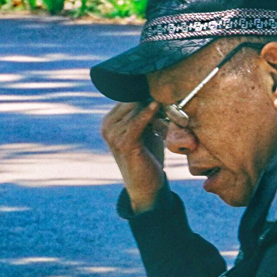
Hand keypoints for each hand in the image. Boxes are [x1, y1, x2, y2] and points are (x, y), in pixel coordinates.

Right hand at [101, 100, 166, 215]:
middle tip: (168, 98)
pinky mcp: (123, 143)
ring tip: (169, 109)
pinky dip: (147, 113)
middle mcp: (107, 126)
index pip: (127, 97)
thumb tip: (156, 92)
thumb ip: (146, 113)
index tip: (162, 90)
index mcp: (109, 121)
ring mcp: (113, 135)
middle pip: (131, 101)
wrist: (146, 186)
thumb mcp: (145, 131)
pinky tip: (156, 106)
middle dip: (149, 98)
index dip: (145, 94)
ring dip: (154, 107)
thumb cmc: (147, 157)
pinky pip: (137, 122)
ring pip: (135, 109)